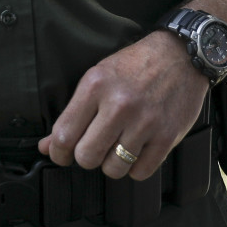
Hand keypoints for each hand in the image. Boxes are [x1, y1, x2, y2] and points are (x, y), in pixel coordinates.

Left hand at [37, 31, 208, 180]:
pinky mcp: (167, 136)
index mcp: (95, 86)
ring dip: (112, 163)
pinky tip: (137, 149)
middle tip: (93, 147)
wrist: (180, 55)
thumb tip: (47, 146)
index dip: (58, 152)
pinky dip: (136, 167)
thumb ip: (72, 113)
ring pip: (113, 169)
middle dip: (86, 157)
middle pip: (86, 157)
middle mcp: (119, 105)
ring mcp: (145, 122)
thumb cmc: (135, 65)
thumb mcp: (98, 78)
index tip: (62, 154)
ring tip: (117, 146)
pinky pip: (141, 172)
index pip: (64, 135)